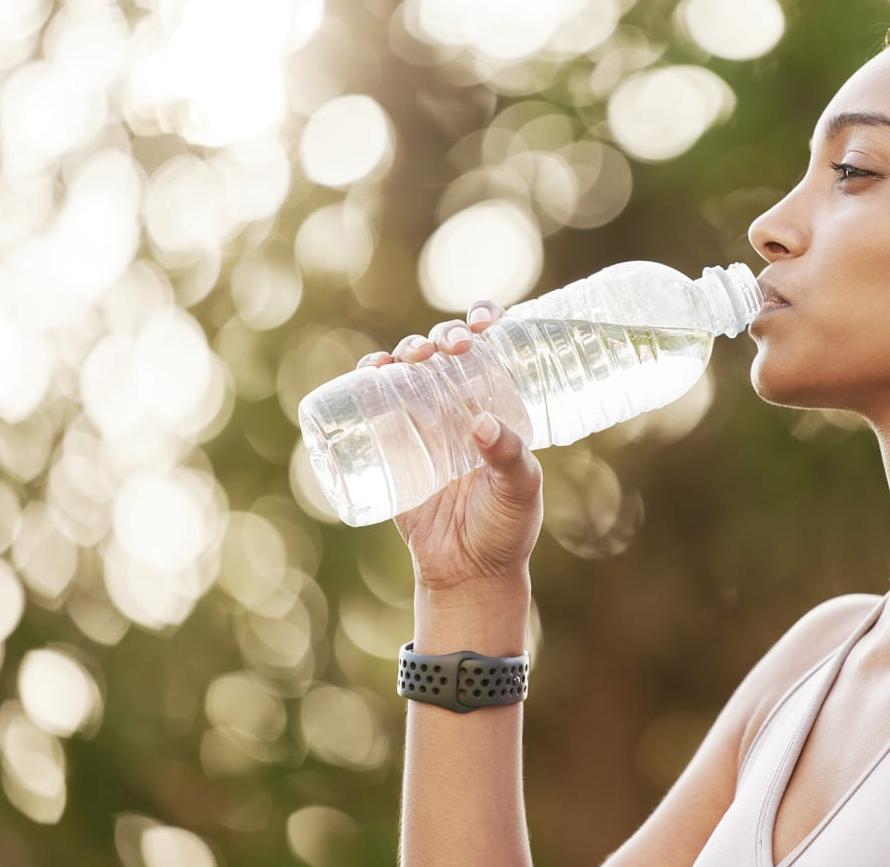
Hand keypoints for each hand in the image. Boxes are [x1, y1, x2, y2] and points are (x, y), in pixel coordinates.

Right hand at [356, 301, 542, 595]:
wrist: (467, 572)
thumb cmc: (505, 529)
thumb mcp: (520, 491)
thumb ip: (508, 459)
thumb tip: (481, 424)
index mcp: (501, 408)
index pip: (496, 353)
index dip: (487, 323)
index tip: (484, 318)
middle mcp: (463, 408)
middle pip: (449, 354)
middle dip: (444, 336)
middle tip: (448, 347)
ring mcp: (426, 425)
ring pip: (411, 371)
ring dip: (406, 350)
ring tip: (407, 357)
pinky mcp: (395, 446)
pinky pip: (376, 404)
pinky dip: (369, 378)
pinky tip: (371, 369)